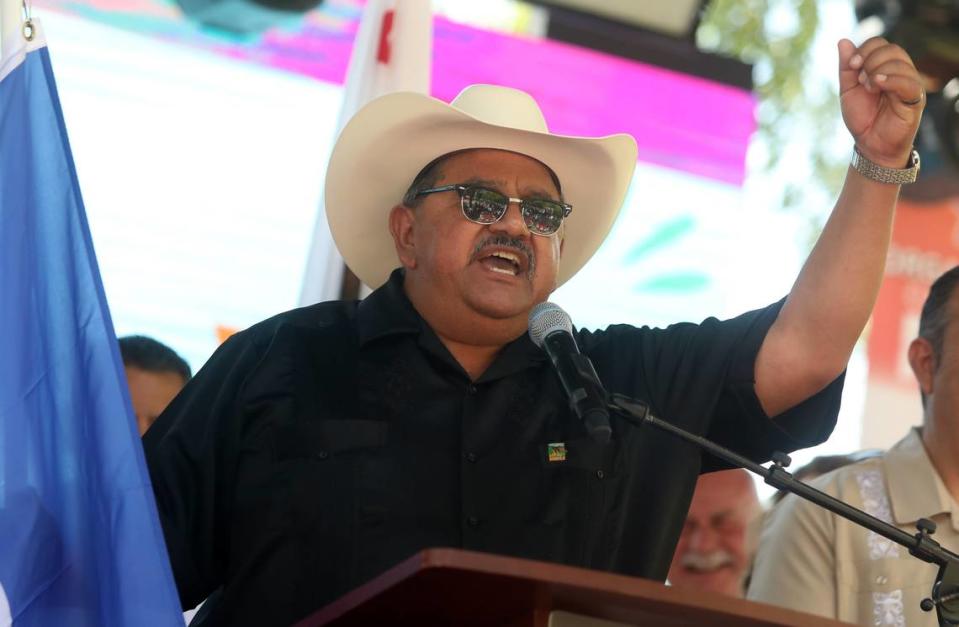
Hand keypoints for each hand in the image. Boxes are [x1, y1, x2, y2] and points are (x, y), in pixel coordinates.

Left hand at [838, 37, 923, 167]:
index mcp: (884, 68)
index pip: (880, 43)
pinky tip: (877, 85)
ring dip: (878, 70)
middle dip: (871, 60)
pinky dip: (891, 79)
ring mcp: (909, 84)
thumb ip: (846, 68)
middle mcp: (900, 72)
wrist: (870, 145)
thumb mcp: (848, 91)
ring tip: (867, 87)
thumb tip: (843, 41)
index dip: (865, 49)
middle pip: (892, 49)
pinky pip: (908, 82)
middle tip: (860, 80)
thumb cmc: (862, 118)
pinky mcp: (915, 99)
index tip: (851, 65)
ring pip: (900, 62)